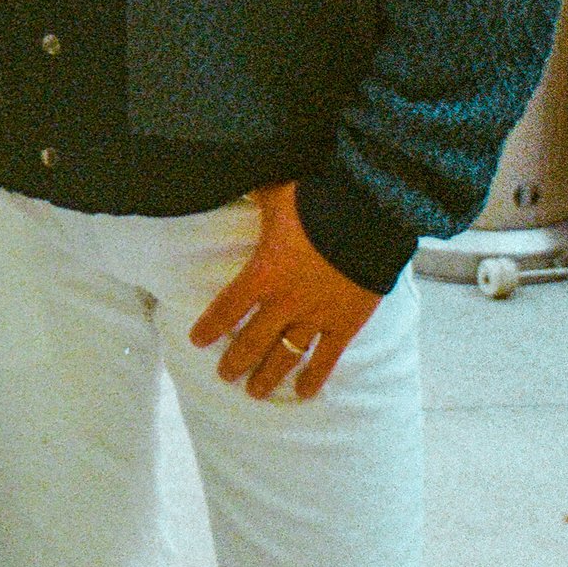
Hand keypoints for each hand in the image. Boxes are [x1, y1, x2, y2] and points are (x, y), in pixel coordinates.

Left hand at [187, 182, 378, 403]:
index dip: (209, 327)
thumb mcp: (277, 192)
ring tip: (255, 392)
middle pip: (251, 341)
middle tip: (225, 376)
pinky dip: (315, 377)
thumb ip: (254, 193)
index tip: (197, 341)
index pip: (226, 308)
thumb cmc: (320, 197)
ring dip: (268, 376)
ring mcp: (316, 316)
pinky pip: (327, 358)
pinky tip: (304, 394)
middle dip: (235, 362)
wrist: (371, 213)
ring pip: (285, 356)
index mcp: (262, 272)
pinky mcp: (346, 322)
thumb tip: (232, 172)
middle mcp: (284, 301)